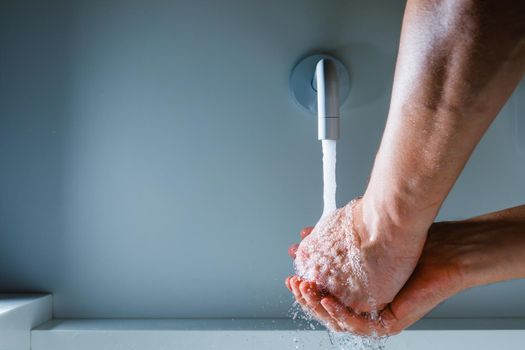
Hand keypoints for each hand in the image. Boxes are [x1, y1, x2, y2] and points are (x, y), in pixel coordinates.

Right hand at [287, 206, 524, 334]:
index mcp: (360, 290)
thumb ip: (332, 242)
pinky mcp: (391, 322)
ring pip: (339, 321)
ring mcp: (379, 316)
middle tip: (294, 281)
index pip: (326, 295)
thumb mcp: (358, 240)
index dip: (306, 286)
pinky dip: (339, 314)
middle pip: (328, 310)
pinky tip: (326, 299)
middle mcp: (368, 306)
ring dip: (317, 306)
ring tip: (305, 288)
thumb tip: (304, 237)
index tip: (292, 271)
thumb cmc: (409, 244)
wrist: (446, 250)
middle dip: (305, 296)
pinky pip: (359, 326)